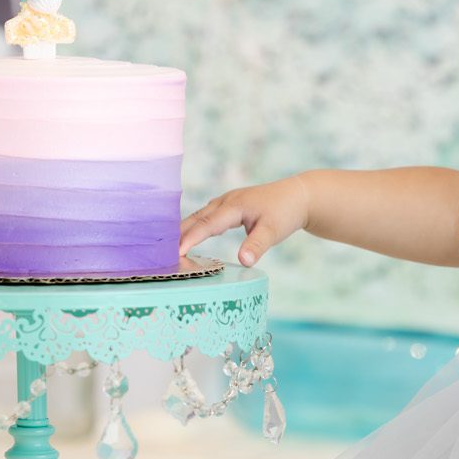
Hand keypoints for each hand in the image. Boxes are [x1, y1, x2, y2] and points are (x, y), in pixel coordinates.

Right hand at [178, 175, 312, 265]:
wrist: (298, 196)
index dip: (190, 238)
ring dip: (184, 230)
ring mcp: (226, 202)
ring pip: (199, 216)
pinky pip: (206, 217)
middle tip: (160, 252)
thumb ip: (257, 246)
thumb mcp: (274, 231)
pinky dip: (194, 227)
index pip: (206, 224)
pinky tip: (188, 237)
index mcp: (234, 206)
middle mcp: (226, 202)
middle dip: (178, 234)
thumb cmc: (286, 212)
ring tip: (167, 247)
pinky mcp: (229, 207)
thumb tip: (243, 262)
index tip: (175, 252)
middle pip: (196, 218)